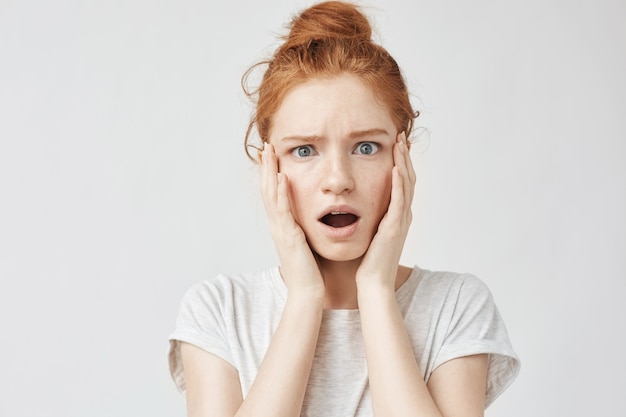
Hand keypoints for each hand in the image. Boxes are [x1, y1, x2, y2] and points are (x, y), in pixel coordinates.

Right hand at [260, 143, 324, 297]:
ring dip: (270, 173)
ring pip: (271, 196)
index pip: (274, 194)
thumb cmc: (309, 271)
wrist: (308, 292)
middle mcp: (278, 225)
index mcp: (282, 226)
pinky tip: (283, 177)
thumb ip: (304, 229)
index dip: (271, 175)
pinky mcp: (288, 236)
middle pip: (268, 190)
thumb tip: (309, 219)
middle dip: (267, 168)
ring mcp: (280, 230)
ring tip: (270, 154)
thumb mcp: (305, 243)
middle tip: (266, 147)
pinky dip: (282, 193)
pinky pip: (283, 210)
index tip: (271, 156)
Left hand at [356, 132, 415, 290]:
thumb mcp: (368, 233)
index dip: (400, 162)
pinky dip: (400, 183)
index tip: (395, 144)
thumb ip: (367, 218)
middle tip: (402, 136)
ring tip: (401, 143)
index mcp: (395, 216)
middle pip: (408, 179)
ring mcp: (401, 221)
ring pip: (407, 185)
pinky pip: (399, 201)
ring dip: (404, 162)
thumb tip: (354, 206)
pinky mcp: (394, 228)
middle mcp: (402, 216)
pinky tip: (397, 168)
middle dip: (405, 156)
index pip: (401, 183)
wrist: (372, 284)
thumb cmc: (367, 262)